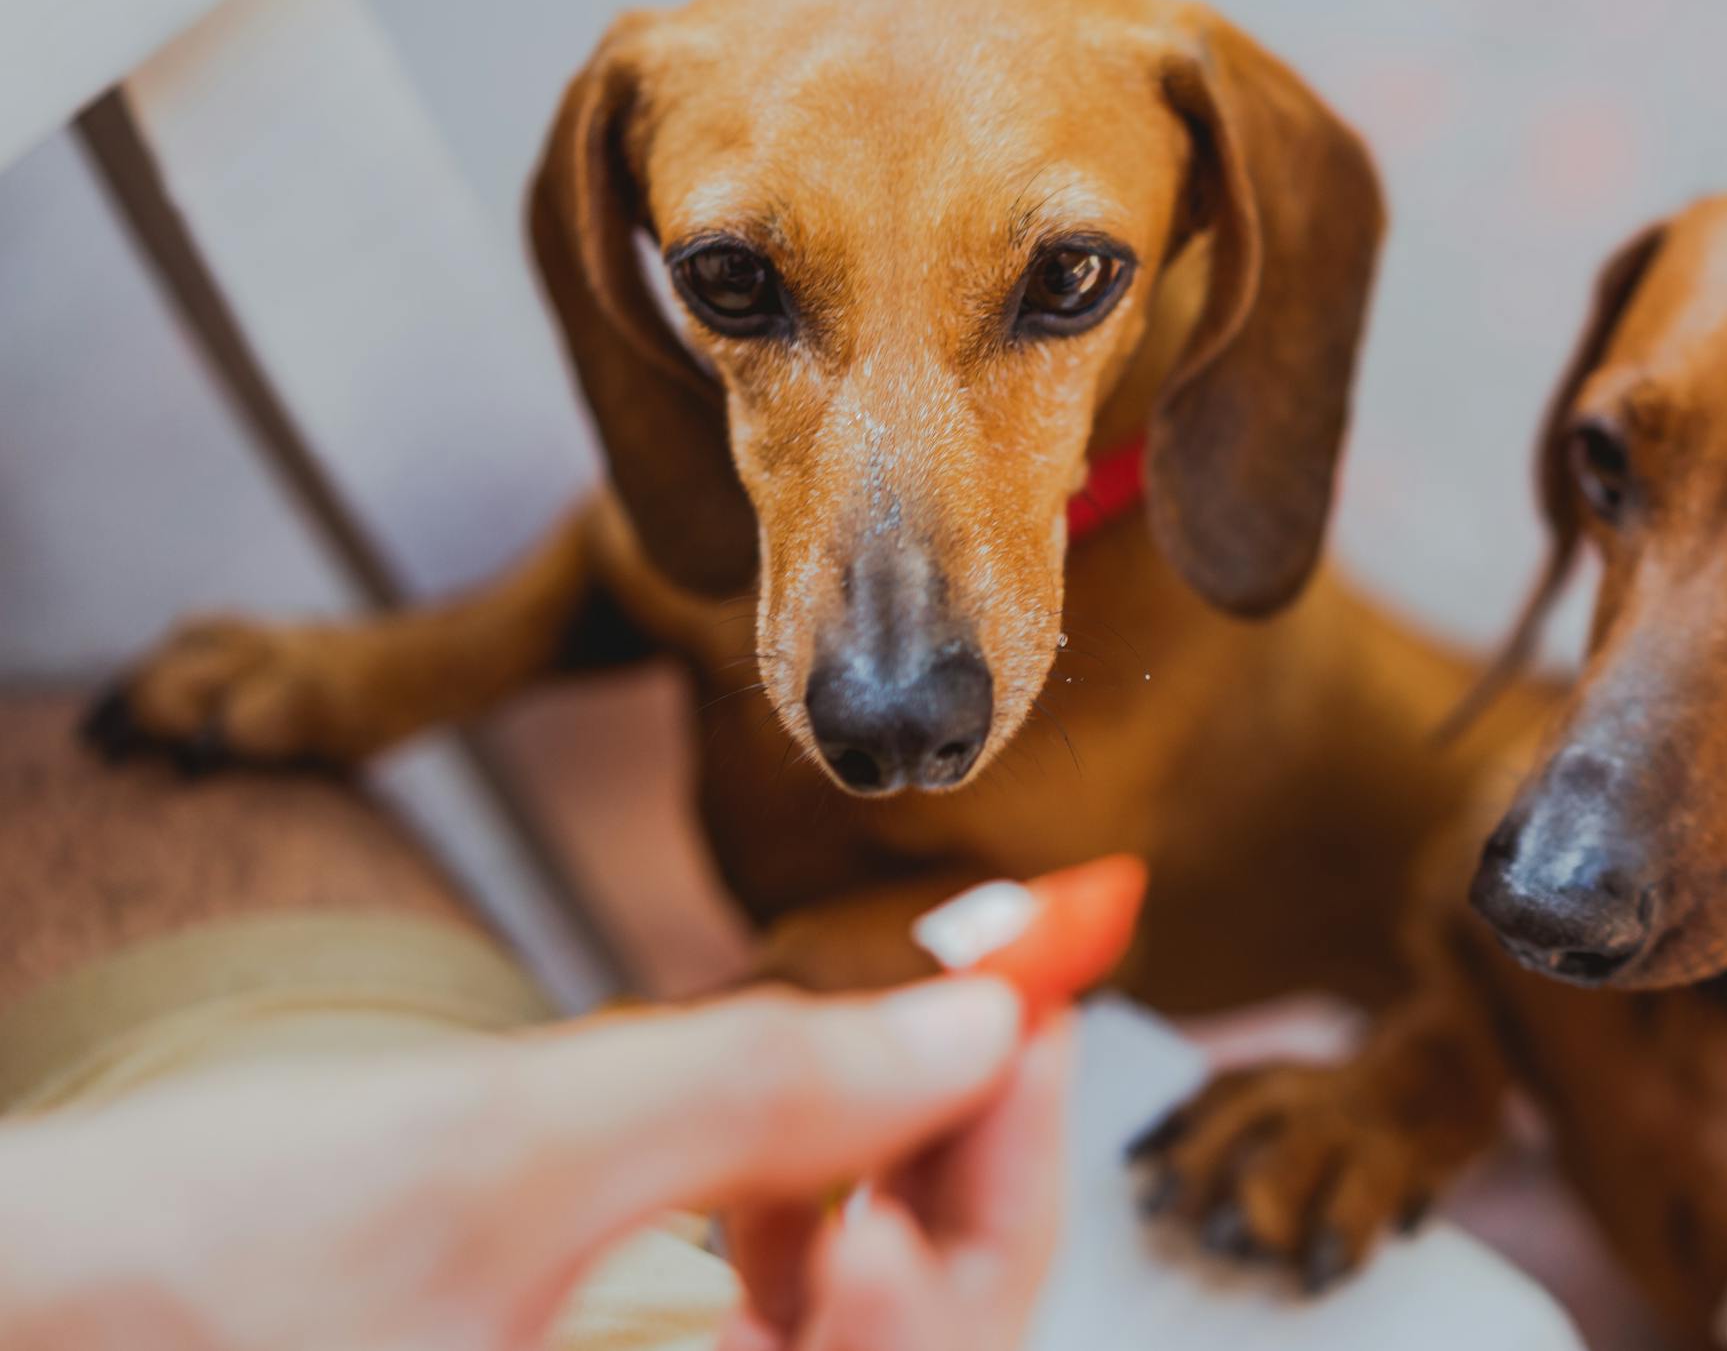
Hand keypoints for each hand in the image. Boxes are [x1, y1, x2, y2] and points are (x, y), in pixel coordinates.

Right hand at [0, 977, 1067, 1350]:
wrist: (16, 1309)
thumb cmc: (202, 1262)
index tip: (1046, 992)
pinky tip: (776, 1139)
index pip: (940, 1342)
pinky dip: (795, 1215)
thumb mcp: (513, 1146)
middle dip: (960, 1157)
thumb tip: (979, 1022)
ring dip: (885, 1178)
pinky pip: (759, 1326)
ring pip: (843, 1328)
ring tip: (872, 1046)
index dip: (1013, 1161)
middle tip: (990, 988)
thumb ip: (766, 1086)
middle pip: (914, 1341)